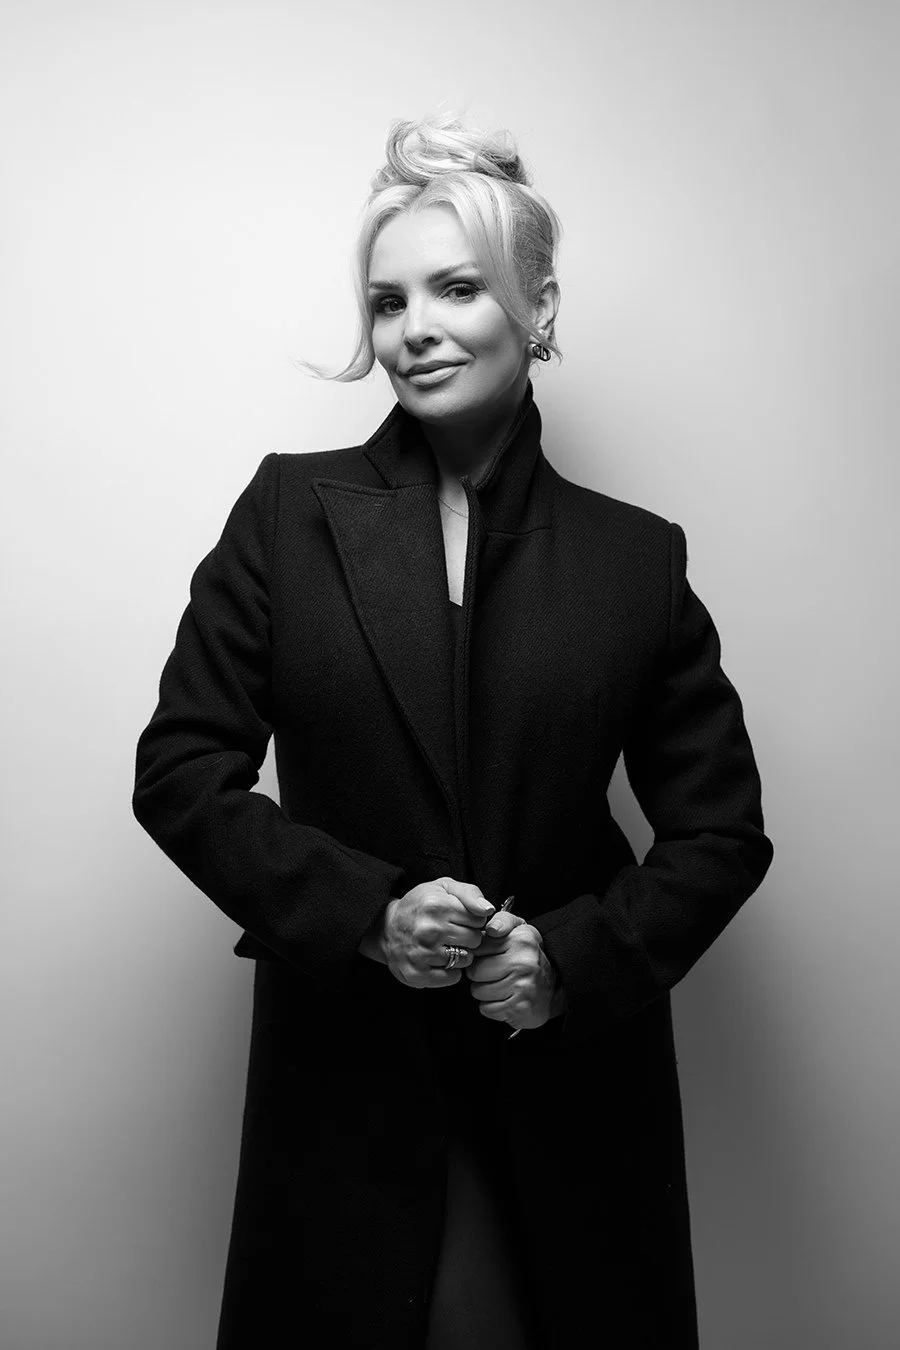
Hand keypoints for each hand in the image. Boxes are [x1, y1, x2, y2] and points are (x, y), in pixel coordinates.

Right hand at [379, 877, 493, 988]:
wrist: (386, 928)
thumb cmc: (420, 906)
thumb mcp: (443, 887)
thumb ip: (470, 893)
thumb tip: (488, 910)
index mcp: (436, 905)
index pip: (479, 919)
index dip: (473, 919)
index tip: (461, 918)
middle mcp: (428, 929)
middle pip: (475, 940)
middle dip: (468, 937)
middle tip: (453, 933)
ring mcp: (422, 954)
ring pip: (466, 960)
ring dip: (461, 955)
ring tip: (445, 945)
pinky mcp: (418, 974)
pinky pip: (453, 978)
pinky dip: (451, 971)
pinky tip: (439, 960)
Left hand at [466, 911, 564, 1030]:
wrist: (557, 988)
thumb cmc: (530, 958)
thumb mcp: (520, 931)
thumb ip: (502, 921)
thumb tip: (492, 928)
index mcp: (521, 940)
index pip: (477, 948)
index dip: (479, 954)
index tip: (490, 956)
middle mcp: (523, 962)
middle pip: (474, 972)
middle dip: (480, 975)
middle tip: (496, 973)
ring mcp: (522, 987)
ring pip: (478, 991)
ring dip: (485, 992)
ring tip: (502, 986)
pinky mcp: (519, 1008)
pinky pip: (486, 1009)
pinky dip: (492, 1007)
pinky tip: (505, 999)